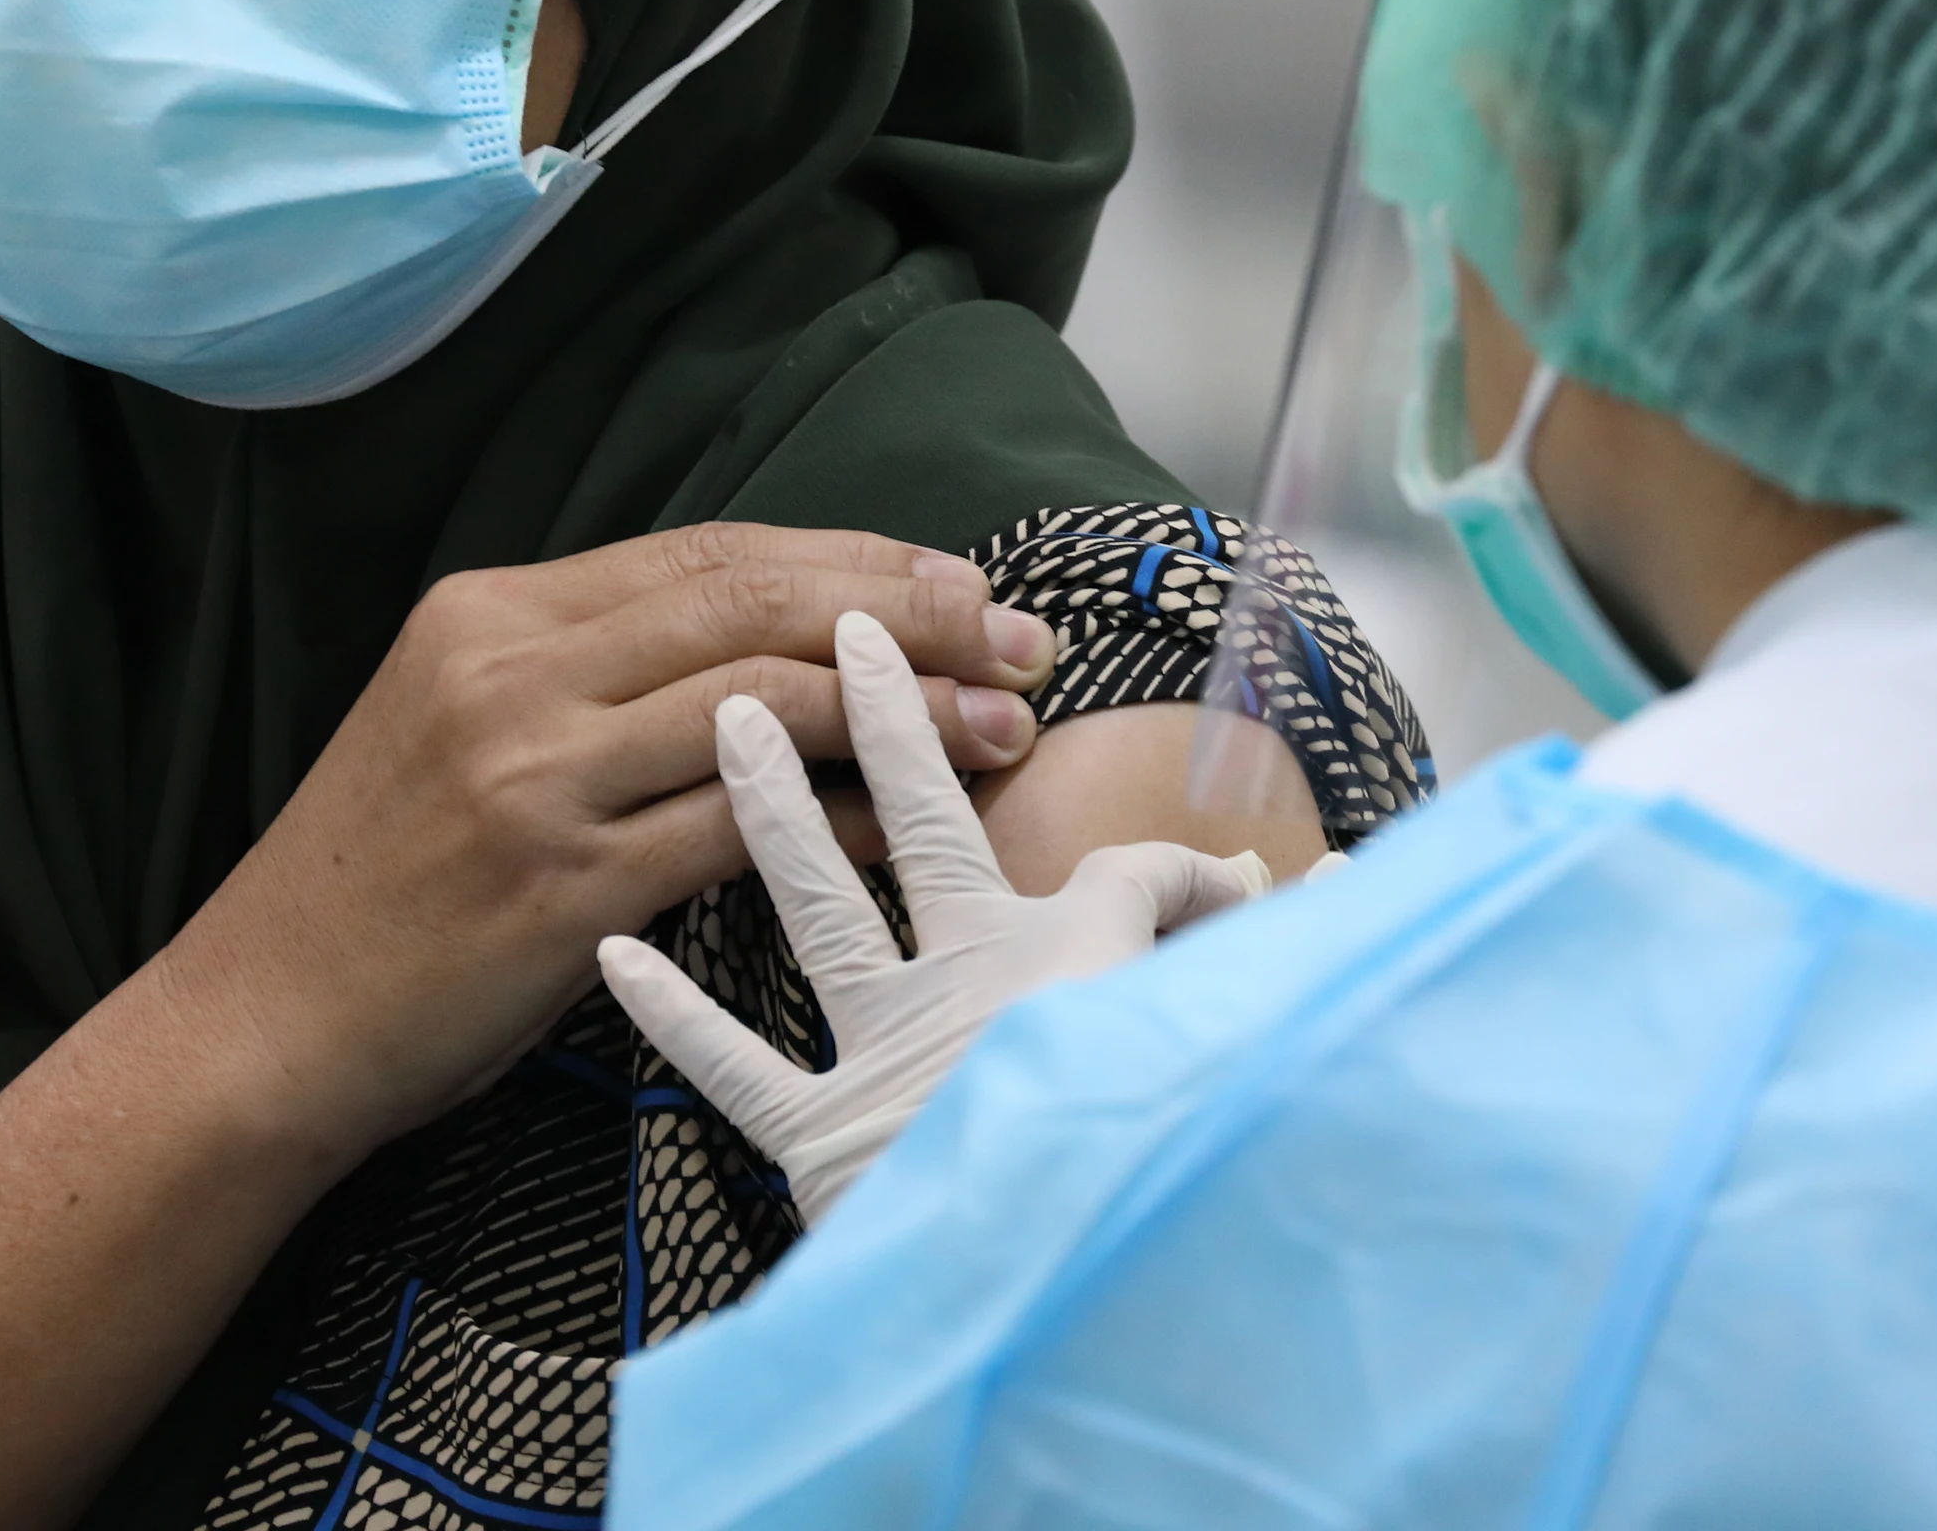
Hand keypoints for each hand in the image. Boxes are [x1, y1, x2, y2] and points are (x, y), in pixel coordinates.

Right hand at [161, 527, 1059, 1165]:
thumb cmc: (380, 885)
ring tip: (1004, 723)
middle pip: (753, 602)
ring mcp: (532, 778)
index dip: (855, 558)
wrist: (260, 1021)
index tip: (960, 581)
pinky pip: (744, 834)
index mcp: (489, 613)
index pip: (711, 552)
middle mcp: (509, 673)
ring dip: (907, 711)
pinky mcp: (560, 888)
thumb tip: (768, 640)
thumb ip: (589, 669)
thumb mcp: (459, 725)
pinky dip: (849, 820)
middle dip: (910, 610)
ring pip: (764, 705)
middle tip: (1020, 633)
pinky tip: (921, 825)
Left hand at [599, 610, 1268, 1221]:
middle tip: (857, 634)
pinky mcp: (827, 1140)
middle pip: (935, 827)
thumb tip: (1321, 897)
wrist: (1066, 1303)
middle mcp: (981, 985)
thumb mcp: (1236, 1058)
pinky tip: (616, 956)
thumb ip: (1260, 970)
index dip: (1182, 870)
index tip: (1224, 882)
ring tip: (729, 718)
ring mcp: (895, 1054)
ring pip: (820, 910)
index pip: (1135, 878)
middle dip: (893, 721)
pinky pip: (738, 1068)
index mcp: (1086, 964)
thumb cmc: (1157, 1178)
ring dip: (775, 811)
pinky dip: (677, 1014)